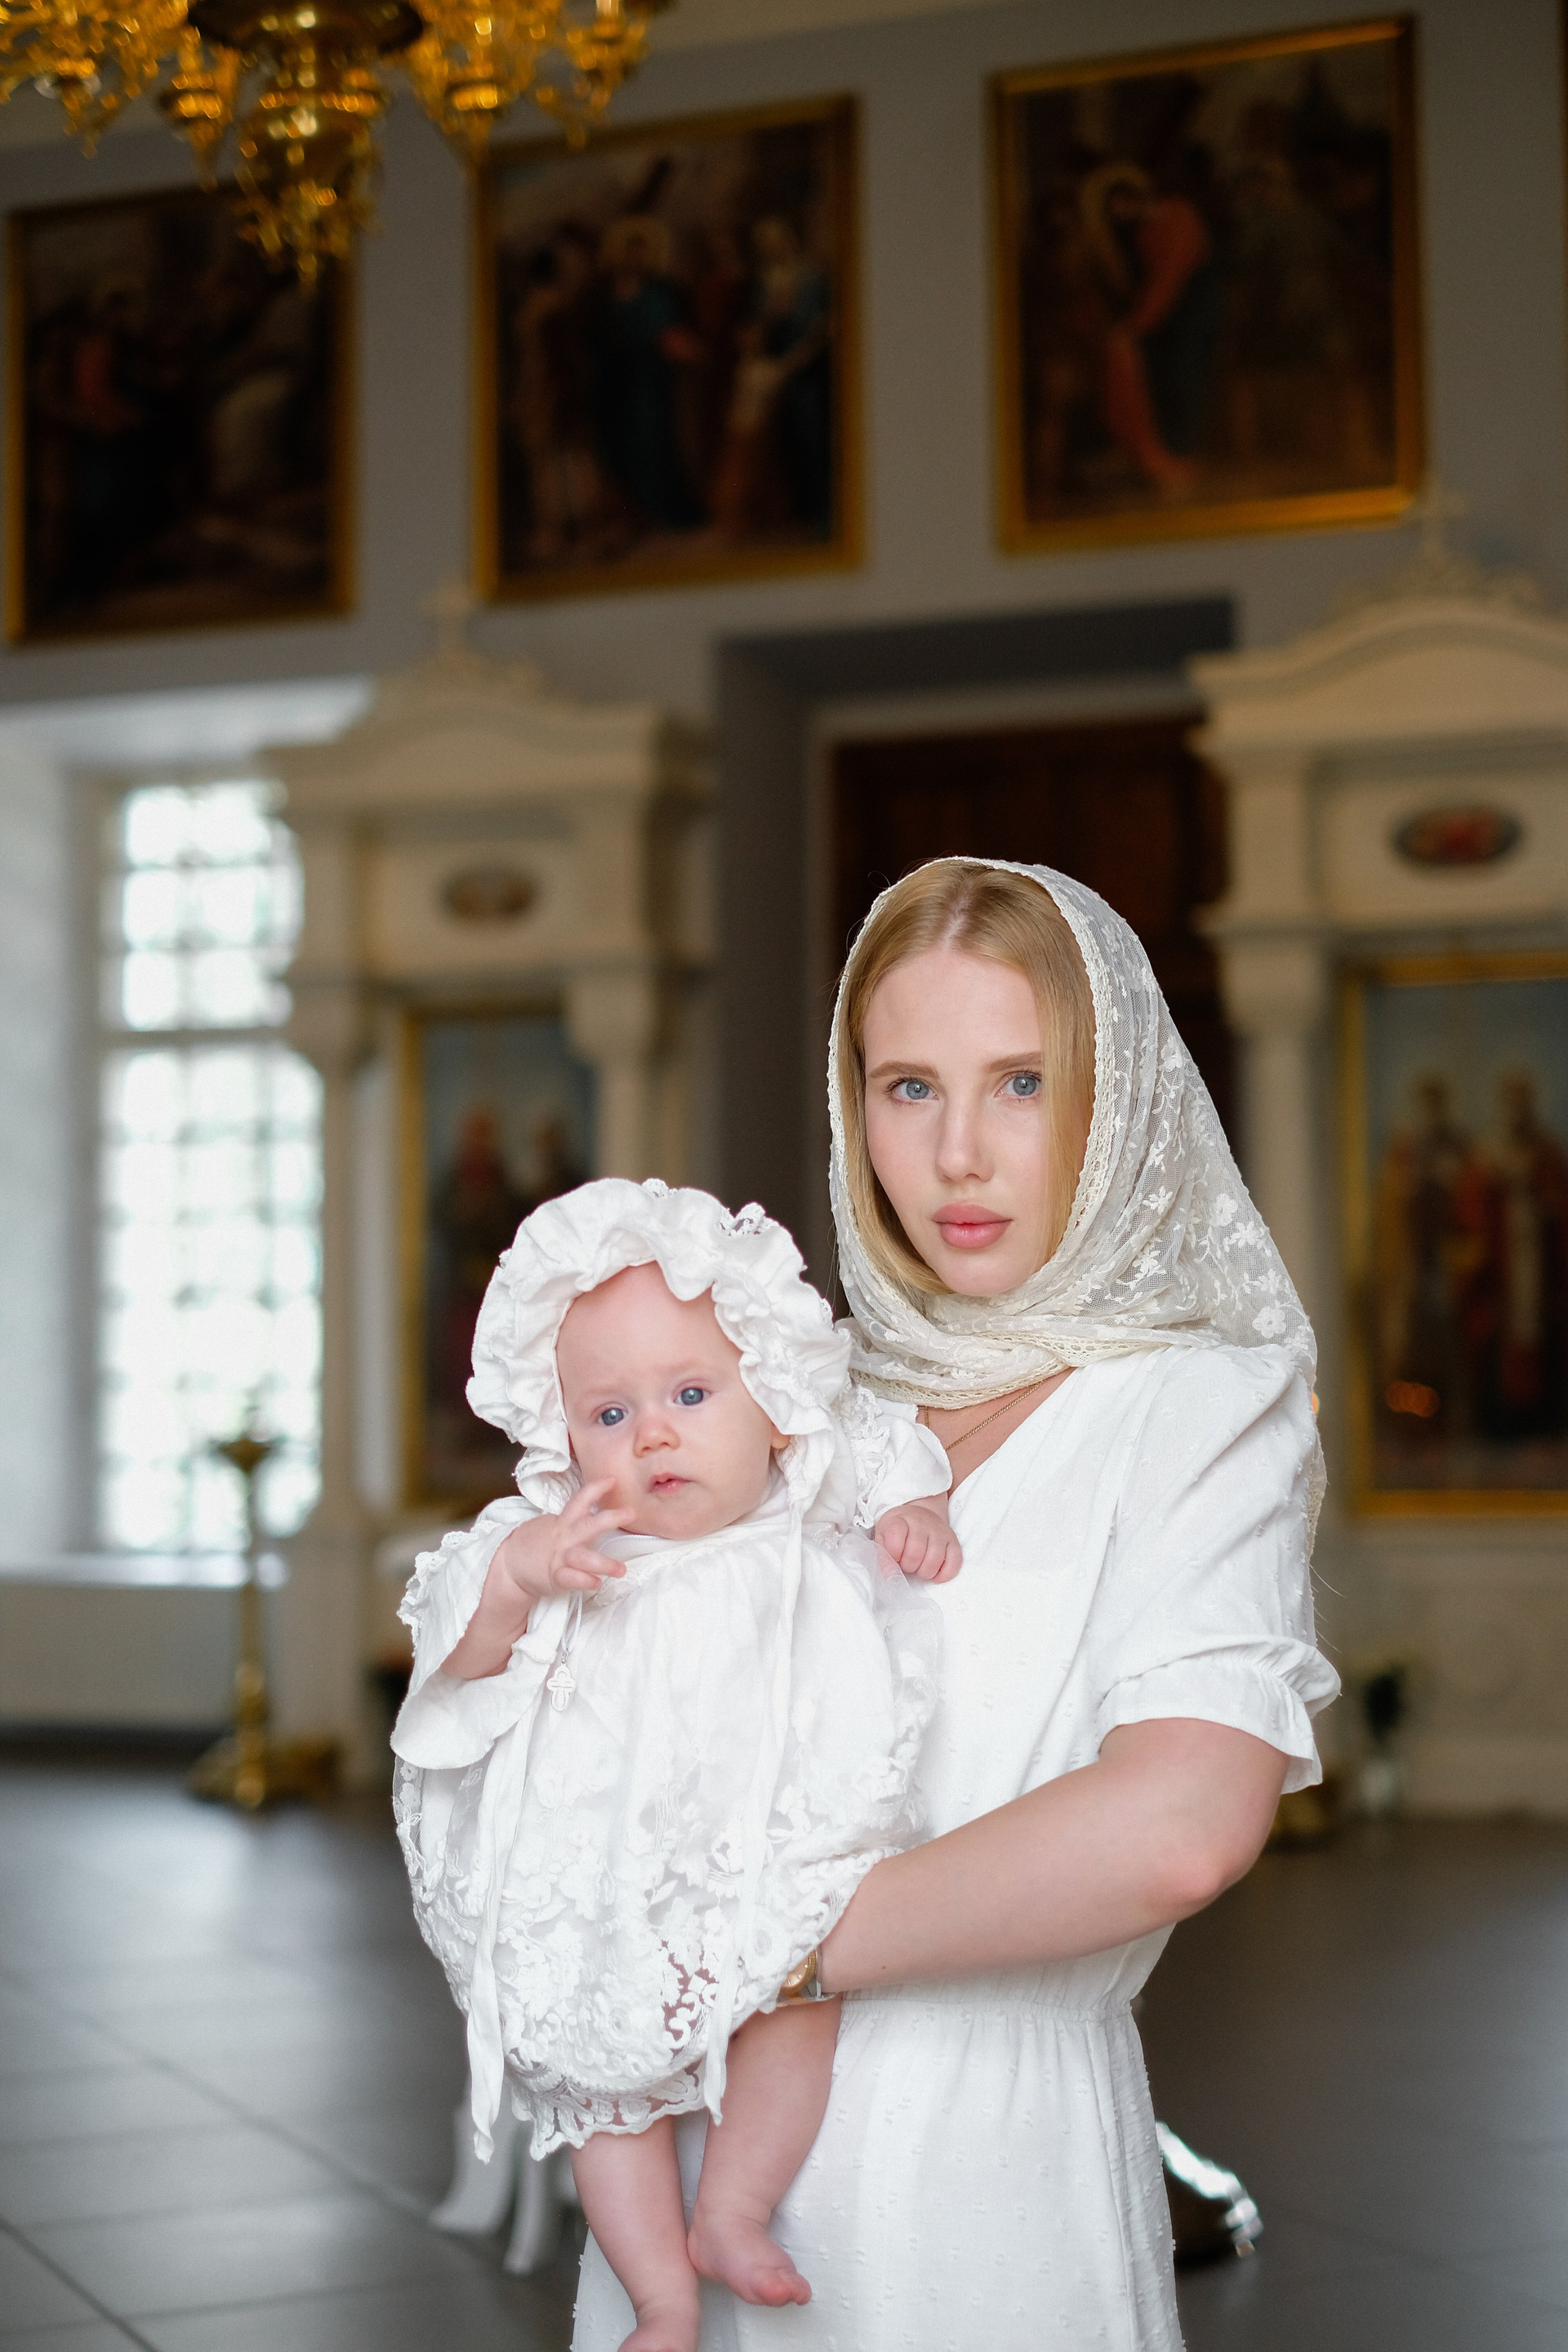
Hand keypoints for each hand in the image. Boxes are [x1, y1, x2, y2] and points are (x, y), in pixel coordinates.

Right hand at [492, 1479, 633, 1603]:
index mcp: (563, 1523)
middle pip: (588, 1525)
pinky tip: (597, 1583)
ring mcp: (560, 1558)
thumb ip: (572, 1521)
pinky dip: (584, 1581)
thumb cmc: (536, 1545)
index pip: (580, 1501)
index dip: (596, 1489)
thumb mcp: (551, 1526)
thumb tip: (594, 1513)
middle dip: (610, 1518)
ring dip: (604, 1563)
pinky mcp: (555, 1577)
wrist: (509, 1567)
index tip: (613, 1479)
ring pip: (584, 1557)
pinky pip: (571, 1579)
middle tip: (631, 1513)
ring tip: (622, 1569)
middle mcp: (564, 1538)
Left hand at [875, 1497, 960, 1583]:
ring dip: (924, 1572)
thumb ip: (883, 1555)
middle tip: (906, 1562)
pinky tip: (935, 1574)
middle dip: (908, 1566)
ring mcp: (939, 1532)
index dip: (893, 1554)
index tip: (893, 1557)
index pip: (896, 1537)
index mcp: (900, 1520)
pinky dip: (944, 1574)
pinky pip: (954, 1563)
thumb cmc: (900, 1529)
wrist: (919, 1515)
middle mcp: (922, 1523)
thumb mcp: (883, 1536)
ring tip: (919, 1567)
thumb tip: (890, 1574)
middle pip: (914, 1554)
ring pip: (933, 1561)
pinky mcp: (953, 1542)